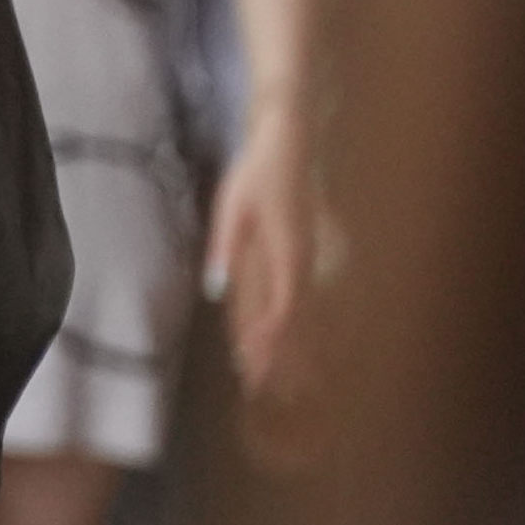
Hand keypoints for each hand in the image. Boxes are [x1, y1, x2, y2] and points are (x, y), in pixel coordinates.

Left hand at [204, 100, 320, 423]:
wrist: (289, 139)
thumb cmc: (259, 170)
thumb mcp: (232, 207)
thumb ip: (225, 248)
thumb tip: (216, 290)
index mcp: (289, 252)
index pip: (283, 308)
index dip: (269, 339)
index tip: (253, 363)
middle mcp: (304, 259)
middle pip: (295, 317)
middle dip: (280, 353)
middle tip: (261, 386)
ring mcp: (308, 254)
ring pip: (299, 309)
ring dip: (288, 342)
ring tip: (274, 373)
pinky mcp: (303, 249)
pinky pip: (297, 293)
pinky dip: (287, 318)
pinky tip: (275, 331)